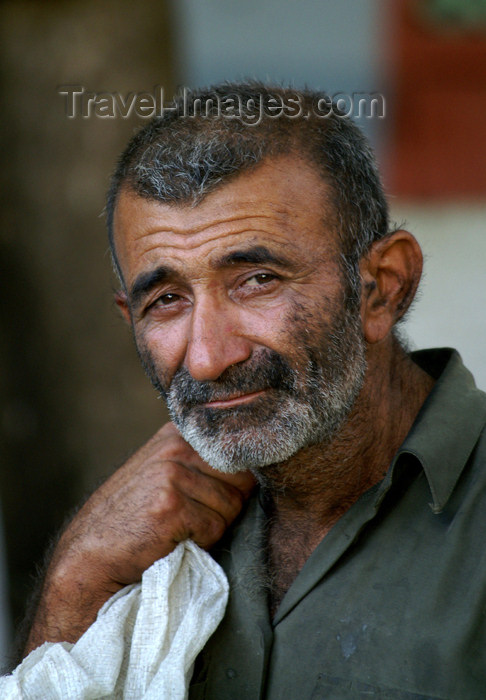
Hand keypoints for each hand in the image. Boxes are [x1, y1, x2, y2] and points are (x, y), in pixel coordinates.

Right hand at [24, 422, 254, 652]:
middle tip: (190, 519)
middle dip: (225, 506)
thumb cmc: (133, 518)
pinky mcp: (171, 505)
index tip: (211, 498)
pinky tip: (171, 540)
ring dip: (212, 527)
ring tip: (177, 529)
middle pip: (240, 479)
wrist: (91, 554)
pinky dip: (200, 542)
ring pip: (231, 506)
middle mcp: (176, 446)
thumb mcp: (163, 472)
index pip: (236, 452)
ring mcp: (172, 474)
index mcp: (177, 434)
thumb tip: (256, 468)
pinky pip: (215, 528)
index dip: (234, 482)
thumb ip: (200, 462)